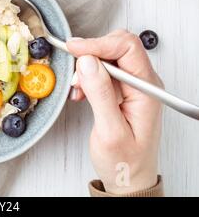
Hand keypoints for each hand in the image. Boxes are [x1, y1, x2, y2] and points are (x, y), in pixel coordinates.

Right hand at [67, 30, 162, 193]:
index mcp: (146, 90)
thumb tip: (88, 62)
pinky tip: (81, 92)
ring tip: (78, 89)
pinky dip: (87, 77)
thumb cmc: (124, 161)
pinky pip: (102, 71)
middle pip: (118, 46)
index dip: (98, 44)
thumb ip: (100, 94)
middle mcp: (142, 83)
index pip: (126, 48)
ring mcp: (132, 86)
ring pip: (107, 57)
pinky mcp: (121, 90)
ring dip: (87, 67)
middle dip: (92, 53)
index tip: (74, 49)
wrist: (128, 177)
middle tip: (75, 71)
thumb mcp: (110, 131)